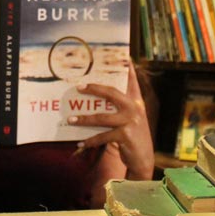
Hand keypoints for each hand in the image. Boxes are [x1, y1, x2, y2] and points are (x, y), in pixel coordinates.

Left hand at [69, 59, 154, 179]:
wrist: (143, 159)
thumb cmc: (133, 137)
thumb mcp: (132, 120)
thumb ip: (121, 108)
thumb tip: (98, 99)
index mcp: (136, 102)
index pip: (131, 82)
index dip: (127, 69)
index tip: (124, 56)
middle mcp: (135, 108)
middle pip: (111, 93)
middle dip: (94, 88)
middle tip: (79, 86)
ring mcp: (131, 121)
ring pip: (102, 117)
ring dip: (84, 119)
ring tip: (70, 120)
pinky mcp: (125, 135)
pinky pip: (102, 136)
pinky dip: (90, 141)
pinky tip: (80, 143)